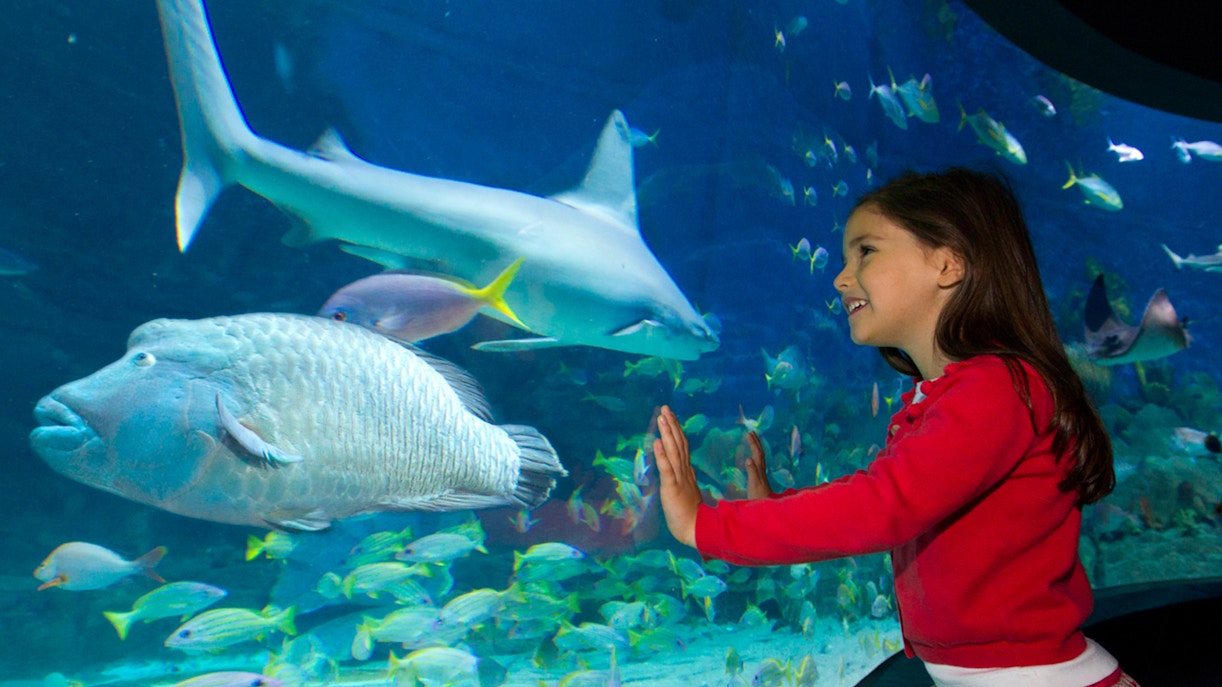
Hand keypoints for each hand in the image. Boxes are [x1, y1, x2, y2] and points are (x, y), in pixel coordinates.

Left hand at [653, 405, 702, 547]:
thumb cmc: (692, 516)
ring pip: (673, 451)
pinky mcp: (672, 488)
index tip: (671, 416)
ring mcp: (679, 478)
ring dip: (668, 433)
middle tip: (665, 408)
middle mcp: (685, 471)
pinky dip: (662, 455)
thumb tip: (687, 471)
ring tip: (662, 417)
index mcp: (687, 472)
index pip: (682, 446)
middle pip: (679, 443)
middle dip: (671, 424)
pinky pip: (667, 469)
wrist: (696, 531)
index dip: (676, 430)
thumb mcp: (687, 493)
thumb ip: (687, 480)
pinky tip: (658, 442)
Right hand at [744, 431, 772, 499]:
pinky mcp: (759, 478)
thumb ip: (752, 471)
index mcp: (759, 469)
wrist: (765, 505)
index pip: (757, 453)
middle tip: (751, 432)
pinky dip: (755, 456)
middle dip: (756, 442)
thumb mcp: (753, 483)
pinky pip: (758, 463)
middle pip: (760, 452)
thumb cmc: (758, 496)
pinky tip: (752, 458)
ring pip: (760, 457)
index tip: (748, 434)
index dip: (753, 443)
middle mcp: (761, 470)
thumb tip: (749, 458)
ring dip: (756, 447)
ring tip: (753, 441)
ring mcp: (761, 474)